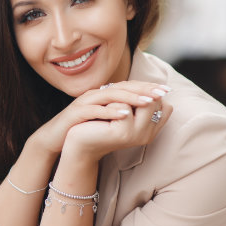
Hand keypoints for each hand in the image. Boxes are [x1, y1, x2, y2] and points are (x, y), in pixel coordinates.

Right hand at [30, 81, 170, 156]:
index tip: (166, 90)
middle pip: (122, 87)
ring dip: (130, 97)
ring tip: (148, 101)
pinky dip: (109, 111)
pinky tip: (124, 115)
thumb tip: (148, 111)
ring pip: (110, 95)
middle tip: (161, 91)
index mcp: (104, 94)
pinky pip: (94, 110)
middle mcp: (96, 94)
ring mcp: (85, 101)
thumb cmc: (86, 129)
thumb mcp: (107, 119)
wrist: (60, 139)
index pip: (129, 86)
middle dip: (143, 88)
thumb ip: (124, 112)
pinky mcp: (76, 113)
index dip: (147, 86)